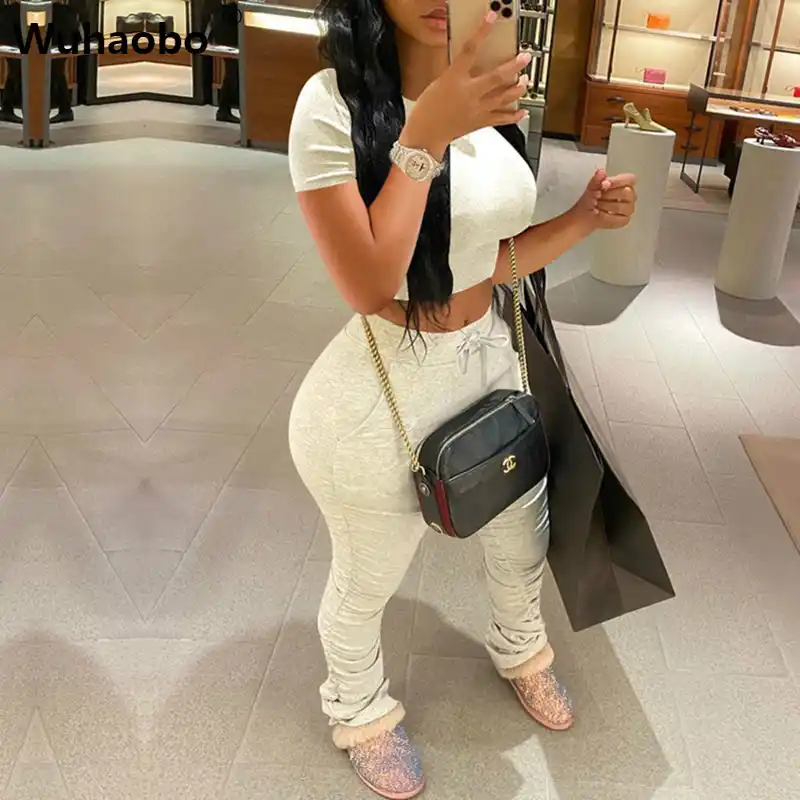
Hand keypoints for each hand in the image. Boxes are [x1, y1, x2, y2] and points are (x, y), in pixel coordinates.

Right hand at [400, 11, 531, 157]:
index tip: (491, 18)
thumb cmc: (428, 109)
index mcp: (454, 79)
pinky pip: (501, 120)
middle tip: (525, 58)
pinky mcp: (480, 122)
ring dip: (518, 88)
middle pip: (497, 77)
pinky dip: (514, 116)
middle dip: (514, 66)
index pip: (470, 50)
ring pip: (504, 97)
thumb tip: (469, 61)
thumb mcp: (438, 83)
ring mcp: (477, 109)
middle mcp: (469, 93)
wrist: (426, 134)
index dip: (481, 32)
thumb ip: (456, 71)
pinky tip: (523, 111)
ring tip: (526, 80)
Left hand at [572, 169, 637, 231]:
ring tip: (596, 205)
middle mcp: (630, 195)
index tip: (604, 185)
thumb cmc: (591, 199)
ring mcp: (629, 208)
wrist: (585, 214)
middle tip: (597, 196)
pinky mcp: (624, 219)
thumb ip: (596, 179)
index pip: (630, 179)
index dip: (617, 182)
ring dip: (605, 206)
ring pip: (621, 206)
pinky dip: (605, 216)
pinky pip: (617, 218)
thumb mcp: (591, 187)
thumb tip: (601, 172)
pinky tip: (599, 214)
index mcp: (625, 183)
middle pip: (626, 192)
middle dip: (608, 195)